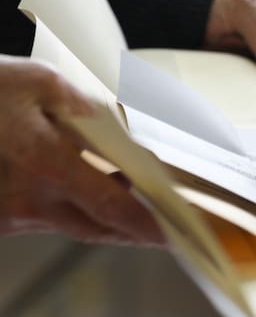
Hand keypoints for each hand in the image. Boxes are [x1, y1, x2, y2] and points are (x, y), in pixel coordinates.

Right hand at [0, 56, 163, 245]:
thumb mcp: (39, 84)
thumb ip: (88, 112)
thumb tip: (124, 137)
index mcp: (45, 163)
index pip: (113, 205)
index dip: (149, 222)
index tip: (178, 230)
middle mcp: (28, 199)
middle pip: (100, 228)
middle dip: (139, 232)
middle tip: (172, 230)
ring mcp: (10, 215)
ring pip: (76, 228)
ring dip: (112, 225)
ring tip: (145, 218)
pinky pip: (50, 223)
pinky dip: (79, 216)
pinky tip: (97, 204)